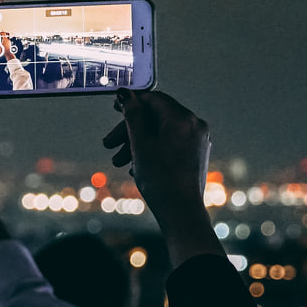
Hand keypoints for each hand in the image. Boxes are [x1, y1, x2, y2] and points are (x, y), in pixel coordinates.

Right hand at [102, 89, 211, 245]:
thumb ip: (133, 116)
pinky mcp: (196, 155)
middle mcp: (195, 126)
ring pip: (162, 133)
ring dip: (138, 143)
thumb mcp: (141, 144)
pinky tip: (136, 167)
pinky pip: (171, 144)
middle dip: (130, 129)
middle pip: (157, 118)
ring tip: (118, 162)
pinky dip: (152, 150)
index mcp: (183, 119)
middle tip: (108, 144)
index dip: (132, 101)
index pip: (154, 99)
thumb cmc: (160, 179)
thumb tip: (126, 94)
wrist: (182, 213)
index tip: (114, 107)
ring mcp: (198, 141)